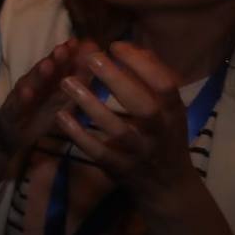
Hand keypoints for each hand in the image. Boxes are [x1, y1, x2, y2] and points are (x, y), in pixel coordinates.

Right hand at [0, 39, 89, 157]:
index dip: (73, 54)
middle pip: (48, 69)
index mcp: (53, 80)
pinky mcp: (12, 110)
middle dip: (56, 59)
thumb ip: (82, 81)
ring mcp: (23, 95)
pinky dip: (22, 98)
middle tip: (65, 49)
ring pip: (32, 83)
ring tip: (47, 65)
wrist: (15, 136)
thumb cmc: (44, 114)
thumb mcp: (67, 100)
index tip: (84, 43)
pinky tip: (27, 93)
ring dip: (39, 74)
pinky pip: (17, 104)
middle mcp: (37, 83)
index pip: (64, 64)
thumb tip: (101, 60)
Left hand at [55, 42, 198, 215]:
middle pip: (143, 106)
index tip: (115, 45)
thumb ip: (153, 78)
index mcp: (173, 113)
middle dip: (118, 80)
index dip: (142, 64)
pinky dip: (79, 135)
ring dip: (91, 105)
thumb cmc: (165, 137)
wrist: (168, 188)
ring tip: (66, 83)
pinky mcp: (121, 169)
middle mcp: (160, 132)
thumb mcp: (168, 109)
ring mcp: (140, 153)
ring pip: (118, 130)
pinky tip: (61, 116)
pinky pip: (99, 152)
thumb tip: (133, 47)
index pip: (165, 85)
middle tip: (91, 58)